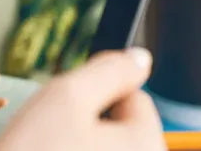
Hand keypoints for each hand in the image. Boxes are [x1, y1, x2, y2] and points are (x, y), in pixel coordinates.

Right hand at [0, 47, 165, 150]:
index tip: (66, 111)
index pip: (135, 97)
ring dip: (81, 149)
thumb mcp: (65, 97)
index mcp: (147, 143)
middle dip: (90, 126)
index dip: (97, 94)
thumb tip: (139, 59)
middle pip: (123, 130)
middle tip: (53, 138)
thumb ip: (108, 71)